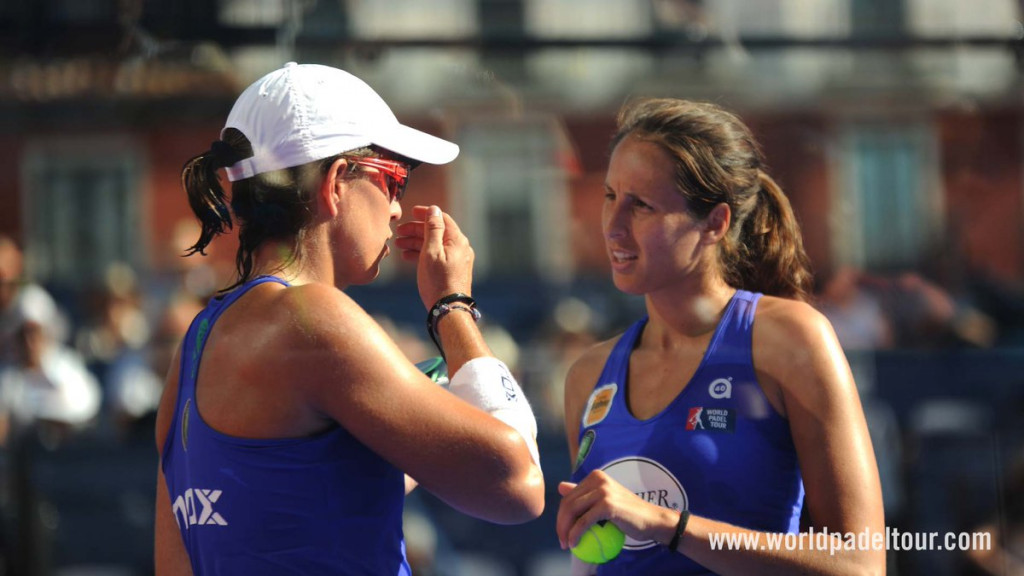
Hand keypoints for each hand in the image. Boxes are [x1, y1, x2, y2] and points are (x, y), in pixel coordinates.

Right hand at [394, 205, 473, 308]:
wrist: (448, 309)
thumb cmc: (438, 281)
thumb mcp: (431, 252)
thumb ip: (432, 229)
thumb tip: (433, 210)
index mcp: (457, 240)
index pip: (441, 218)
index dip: (425, 214)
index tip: (411, 212)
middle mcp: (459, 248)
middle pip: (436, 232)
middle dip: (416, 230)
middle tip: (399, 232)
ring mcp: (456, 260)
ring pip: (435, 245)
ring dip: (416, 242)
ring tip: (399, 245)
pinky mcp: (451, 270)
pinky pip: (436, 256)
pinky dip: (422, 254)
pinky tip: (407, 257)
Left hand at [556, 470, 675, 549]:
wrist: (652, 520)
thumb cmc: (629, 513)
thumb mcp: (605, 501)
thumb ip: (585, 494)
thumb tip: (560, 486)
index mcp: (596, 476)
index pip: (570, 496)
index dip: (562, 515)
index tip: (563, 532)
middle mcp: (597, 479)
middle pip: (568, 503)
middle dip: (560, 524)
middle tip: (562, 541)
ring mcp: (603, 490)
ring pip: (572, 511)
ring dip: (564, 530)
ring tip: (566, 544)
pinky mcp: (607, 504)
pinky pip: (584, 521)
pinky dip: (575, 534)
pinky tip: (573, 544)